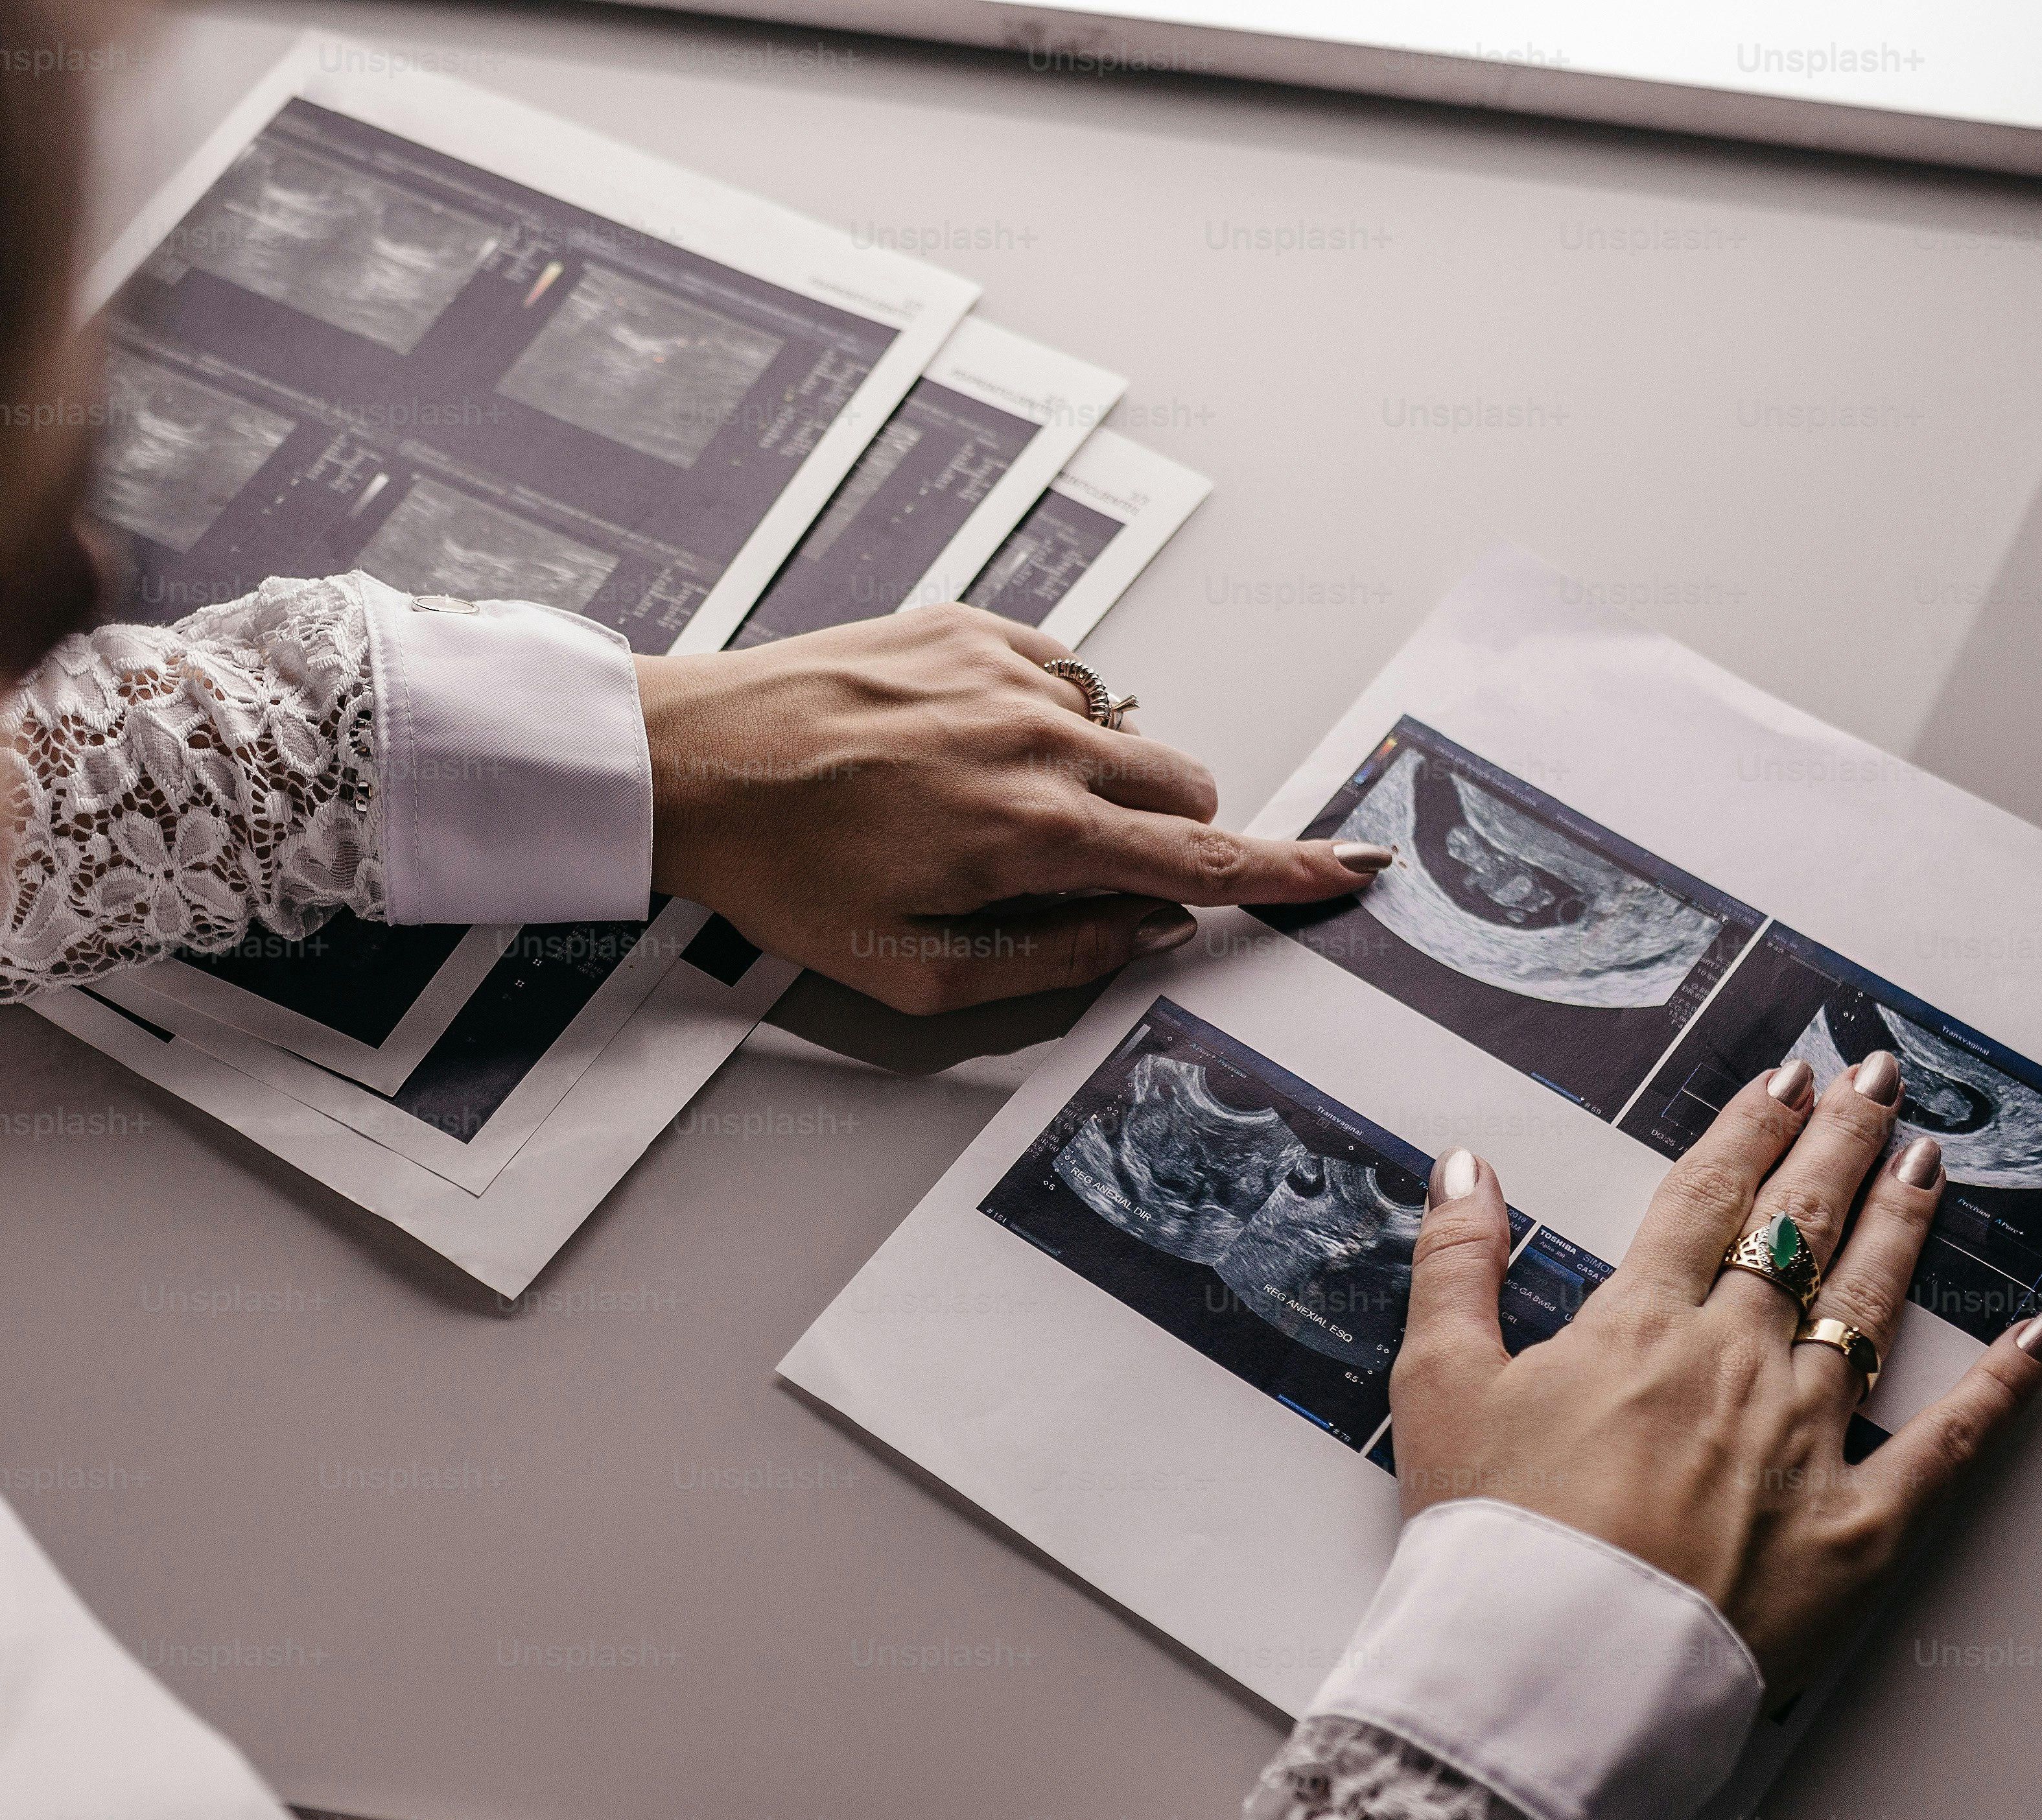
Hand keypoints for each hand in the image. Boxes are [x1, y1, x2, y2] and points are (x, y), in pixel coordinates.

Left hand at [634, 605, 1390, 1014]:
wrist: (688, 763)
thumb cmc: (782, 874)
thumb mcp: (910, 972)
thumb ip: (1050, 959)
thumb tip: (1142, 932)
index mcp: (1028, 834)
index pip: (1199, 857)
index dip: (1287, 870)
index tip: (1352, 867)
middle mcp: (1032, 738)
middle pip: (1185, 780)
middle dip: (1172, 828)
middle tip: (1091, 865)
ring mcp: (1003, 669)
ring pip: (1123, 726)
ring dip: (1098, 774)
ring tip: (990, 805)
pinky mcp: (969, 624)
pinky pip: (1061, 675)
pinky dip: (1043, 718)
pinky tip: (963, 749)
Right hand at [1387, 1051, 2041, 1696]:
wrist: (1553, 1669)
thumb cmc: (1490, 1537)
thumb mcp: (1438, 1386)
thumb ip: (1457, 1266)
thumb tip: (1468, 1167)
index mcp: (1637, 1329)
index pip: (1706, 1200)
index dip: (1750, 1130)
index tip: (1786, 1081)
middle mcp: (1736, 1363)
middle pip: (1799, 1230)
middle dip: (1843, 1144)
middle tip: (1881, 1083)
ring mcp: (1807, 1440)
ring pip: (1870, 1305)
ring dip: (1904, 1224)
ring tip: (1931, 1163)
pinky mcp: (1861, 1527)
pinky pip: (1950, 1443)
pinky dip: (2005, 1385)